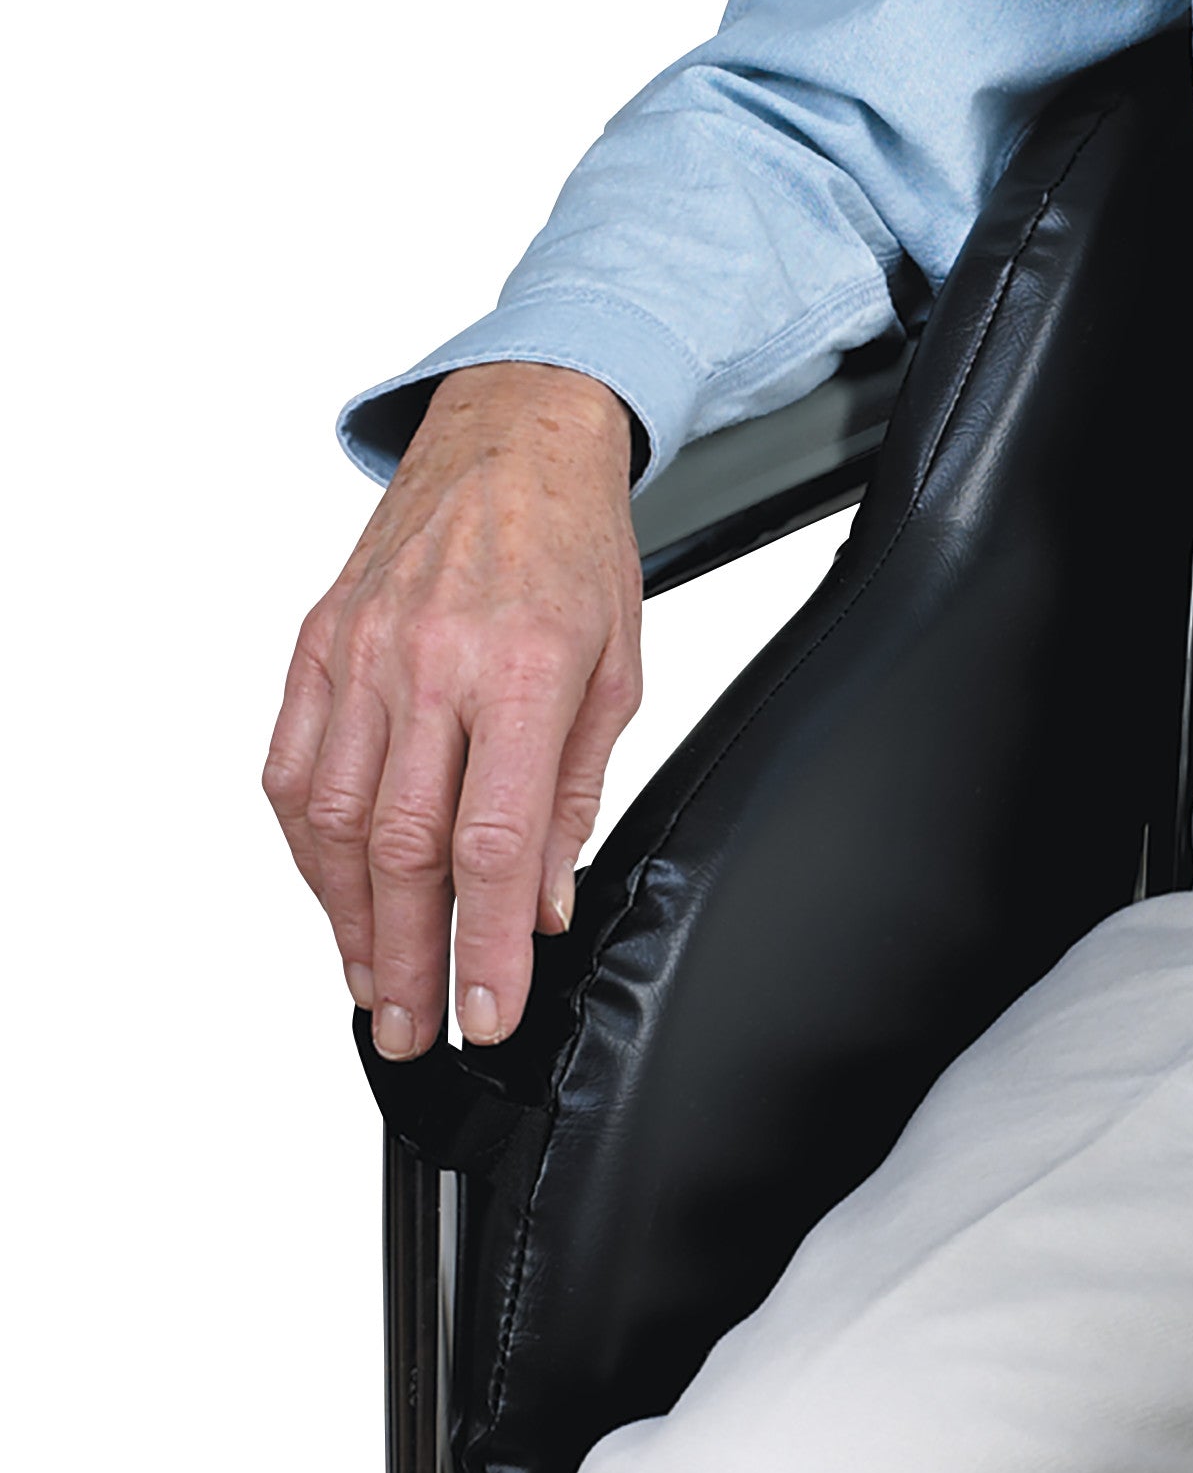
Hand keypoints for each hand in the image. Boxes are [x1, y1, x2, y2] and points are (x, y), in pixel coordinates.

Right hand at [264, 361, 642, 1058]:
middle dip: (409, 957)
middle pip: (405, 848)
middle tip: (416, 1031)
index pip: (492, 843)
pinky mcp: (317, 644)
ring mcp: (362, 653)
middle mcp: (430, 663)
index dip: (484, 945)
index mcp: (524, 671)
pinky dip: (306, 844)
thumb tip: (539, 900)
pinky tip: (331, 894)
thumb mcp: (619, 671)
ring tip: (374, 985)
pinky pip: (294, 764)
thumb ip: (575, 792)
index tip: (487, 1012)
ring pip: (336, 817)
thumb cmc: (577, 551)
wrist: (513, 440)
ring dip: (350, 918)